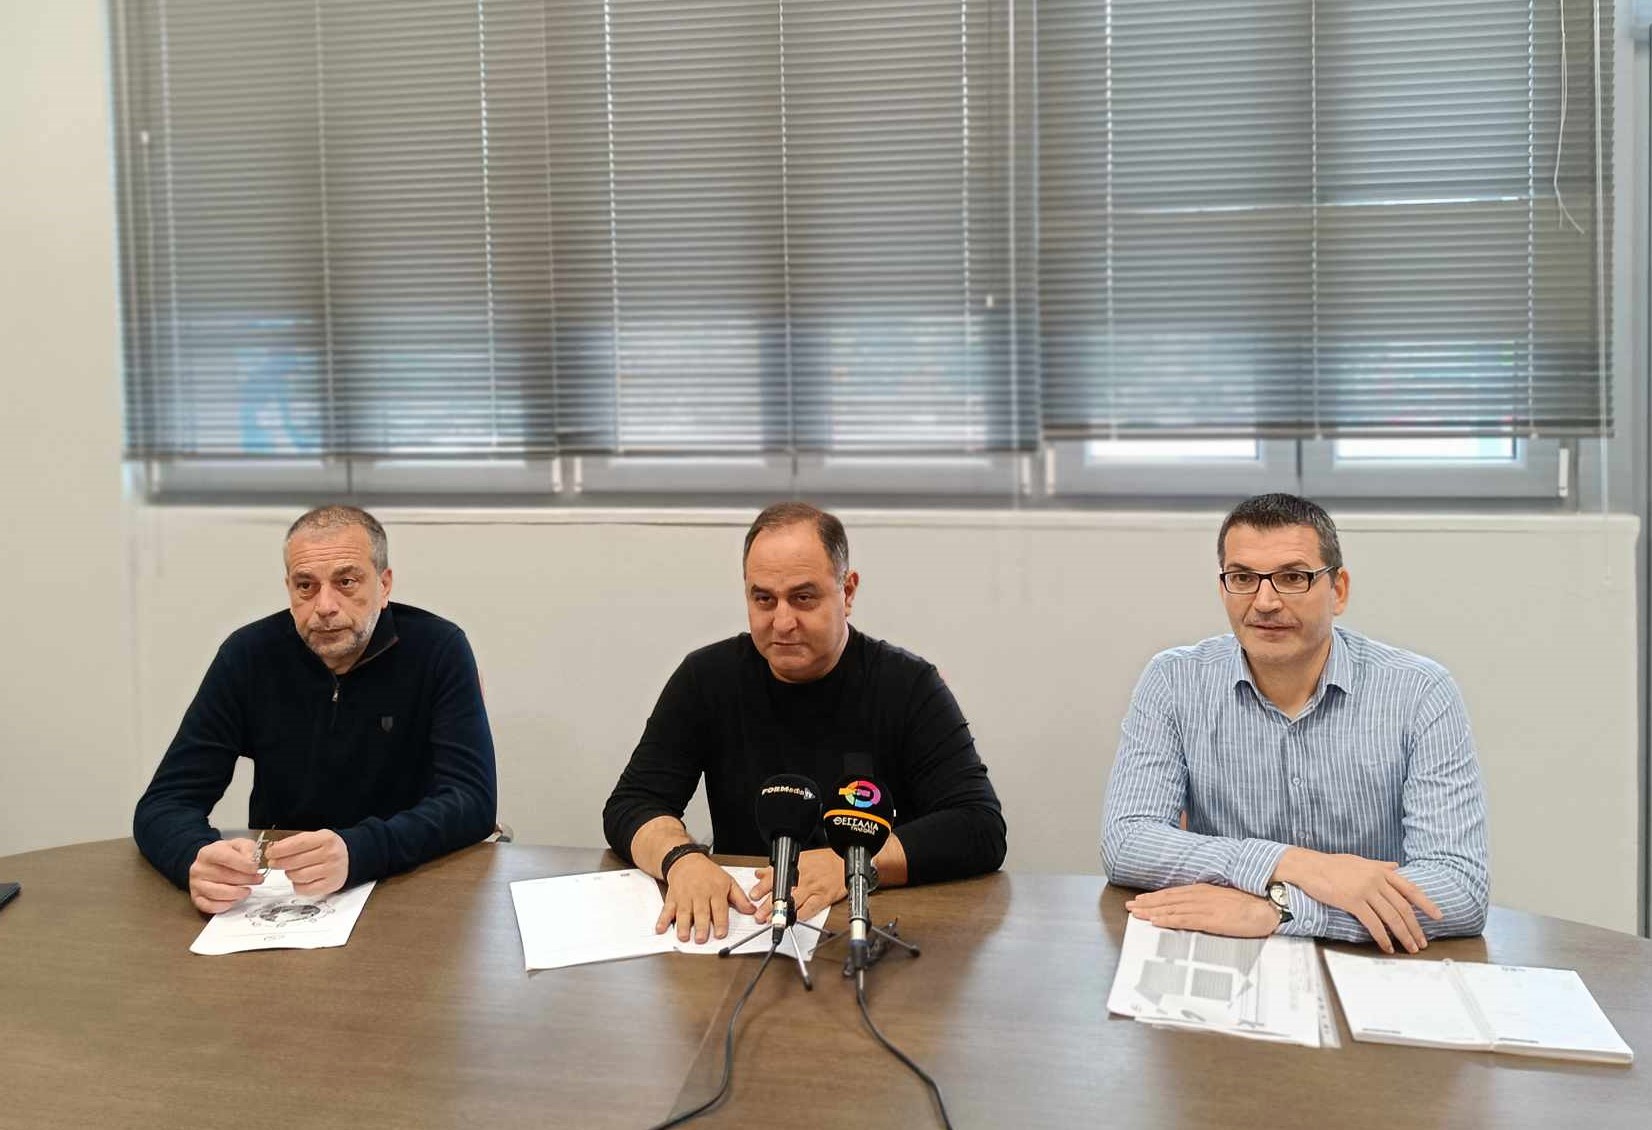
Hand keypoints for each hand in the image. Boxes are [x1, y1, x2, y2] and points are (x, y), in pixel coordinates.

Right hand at [189, 838, 262, 913]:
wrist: (211, 863)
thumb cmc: (226, 854)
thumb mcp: (239, 845)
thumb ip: (248, 849)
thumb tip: (251, 861)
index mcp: (208, 853)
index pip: (226, 858)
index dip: (244, 865)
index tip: (255, 868)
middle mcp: (199, 868)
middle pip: (223, 876)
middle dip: (245, 879)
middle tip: (258, 880)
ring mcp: (196, 884)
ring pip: (217, 893)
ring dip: (237, 893)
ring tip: (248, 890)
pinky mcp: (196, 898)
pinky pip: (209, 906)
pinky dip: (225, 905)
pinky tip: (235, 899)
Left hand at [263, 830, 349, 897]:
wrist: (350, 858)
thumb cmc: (328, 848)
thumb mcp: (316, 837)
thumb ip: (296, 842)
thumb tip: (274, 850)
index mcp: (327, 839)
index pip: (297, 844)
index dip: (280, 849)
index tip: (270, 853)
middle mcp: (331, 855)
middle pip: (295, 861)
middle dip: (279, 863)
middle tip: (274, 863)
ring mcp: (332, 871)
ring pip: (298, 876)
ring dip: (289, 874)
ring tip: (291, 870)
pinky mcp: (330, 886)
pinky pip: (304, 889)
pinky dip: (297, 885)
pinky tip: (299, 879)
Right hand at [656, 852, 756, 943]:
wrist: (686, 861)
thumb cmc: (708, 873)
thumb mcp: (728, 881)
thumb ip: (739, 898)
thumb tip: (751, 910)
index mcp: (715, 891)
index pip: (719, 908)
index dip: (720, 921)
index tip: (720, 933)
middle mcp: (699, 894)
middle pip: (701, 912)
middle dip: (701, 926)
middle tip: (701, 938)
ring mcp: (685, 897)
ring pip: (684, 912)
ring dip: (683, 925)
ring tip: (684, 936)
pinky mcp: (672, 898)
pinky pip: (667, 910)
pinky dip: (663, 919)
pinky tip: (661, 928)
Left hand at [749, 847, 846, 924]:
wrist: (843, 861)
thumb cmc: (823, 861)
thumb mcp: (799, 859)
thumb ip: (777, 869)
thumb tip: (760, 874)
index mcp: (795, 867)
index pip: (774, 877)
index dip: (762, 887)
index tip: (754, 895)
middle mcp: (803, 878)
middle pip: (782, 893)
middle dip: (769, 906)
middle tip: (759, 915)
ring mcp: (813, 888)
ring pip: (794, 902)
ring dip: (782, 913)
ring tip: (773, 921)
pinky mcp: (824, 897)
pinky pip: (811, 909)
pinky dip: (801, 915)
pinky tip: (794, 920)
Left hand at [1124, 883, 1278, 937]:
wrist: (1269, 906)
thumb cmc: (1250, 903)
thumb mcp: (1225, 897)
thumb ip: (1208, 900)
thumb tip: (1194, 905)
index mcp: (1204, 889)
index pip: (1173, 893)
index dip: (1155, 897)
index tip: (1140, 899)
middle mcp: (1200, 895)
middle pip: (1168, 899)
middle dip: (1147, 903)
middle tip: (1130, 907)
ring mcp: (1205, 906)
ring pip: (1172, 909)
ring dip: (1152, 912)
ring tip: (1136, 914)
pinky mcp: (1211, 919)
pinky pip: (1185, 920)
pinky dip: (1169, 920)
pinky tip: (1157, 921)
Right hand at [1275, 847, 1441, 953]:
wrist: (1309, 866)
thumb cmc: (1332, 864)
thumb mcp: (1360, 861)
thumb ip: (1380, 866)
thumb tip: (1396, 866)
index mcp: (1381, 871)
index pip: (1410, 889)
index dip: (1426, 904)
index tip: (1438, 917)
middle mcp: (1377, 880)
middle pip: (1403, 907)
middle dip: (1415, 928)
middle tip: (1422, 943)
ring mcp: (1365, 890)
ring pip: (1392, 917)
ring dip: (1403, 936)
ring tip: (1410, 948)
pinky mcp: (1352, 901)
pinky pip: (1373, 923)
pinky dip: (1382, 937)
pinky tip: (1387, 947)